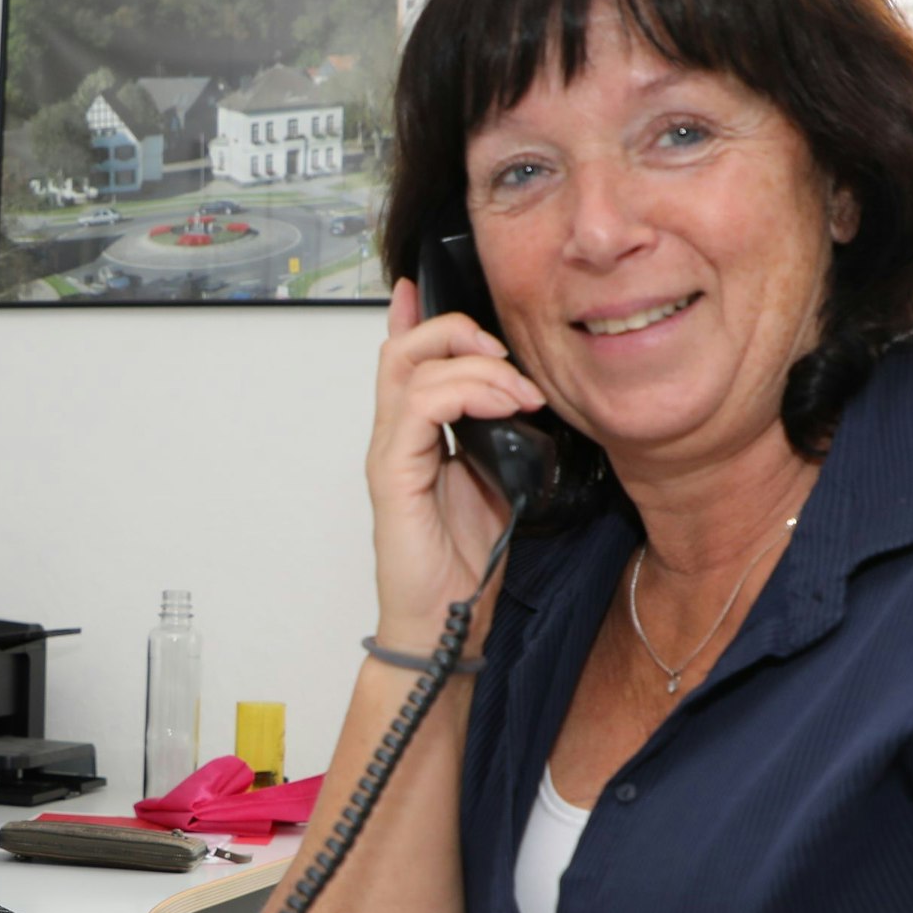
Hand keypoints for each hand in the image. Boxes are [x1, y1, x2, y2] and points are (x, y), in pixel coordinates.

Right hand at [370, 278, 547, 650]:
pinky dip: (465, 392)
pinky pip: (419, 406)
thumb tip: (524, 394)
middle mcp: (394, 436)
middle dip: (459, 331)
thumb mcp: (499, 481)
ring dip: (474, 364)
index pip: (405, 357)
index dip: (419, 314)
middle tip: (509, 355)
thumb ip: (500, 434)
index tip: (441, 289)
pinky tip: (504, 408)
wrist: (446, 624)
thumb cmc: (466, 565)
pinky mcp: (393, 475)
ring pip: (410, 366)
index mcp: (416, 435)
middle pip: (404, 348)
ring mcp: (389, 454)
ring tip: (521, 392)